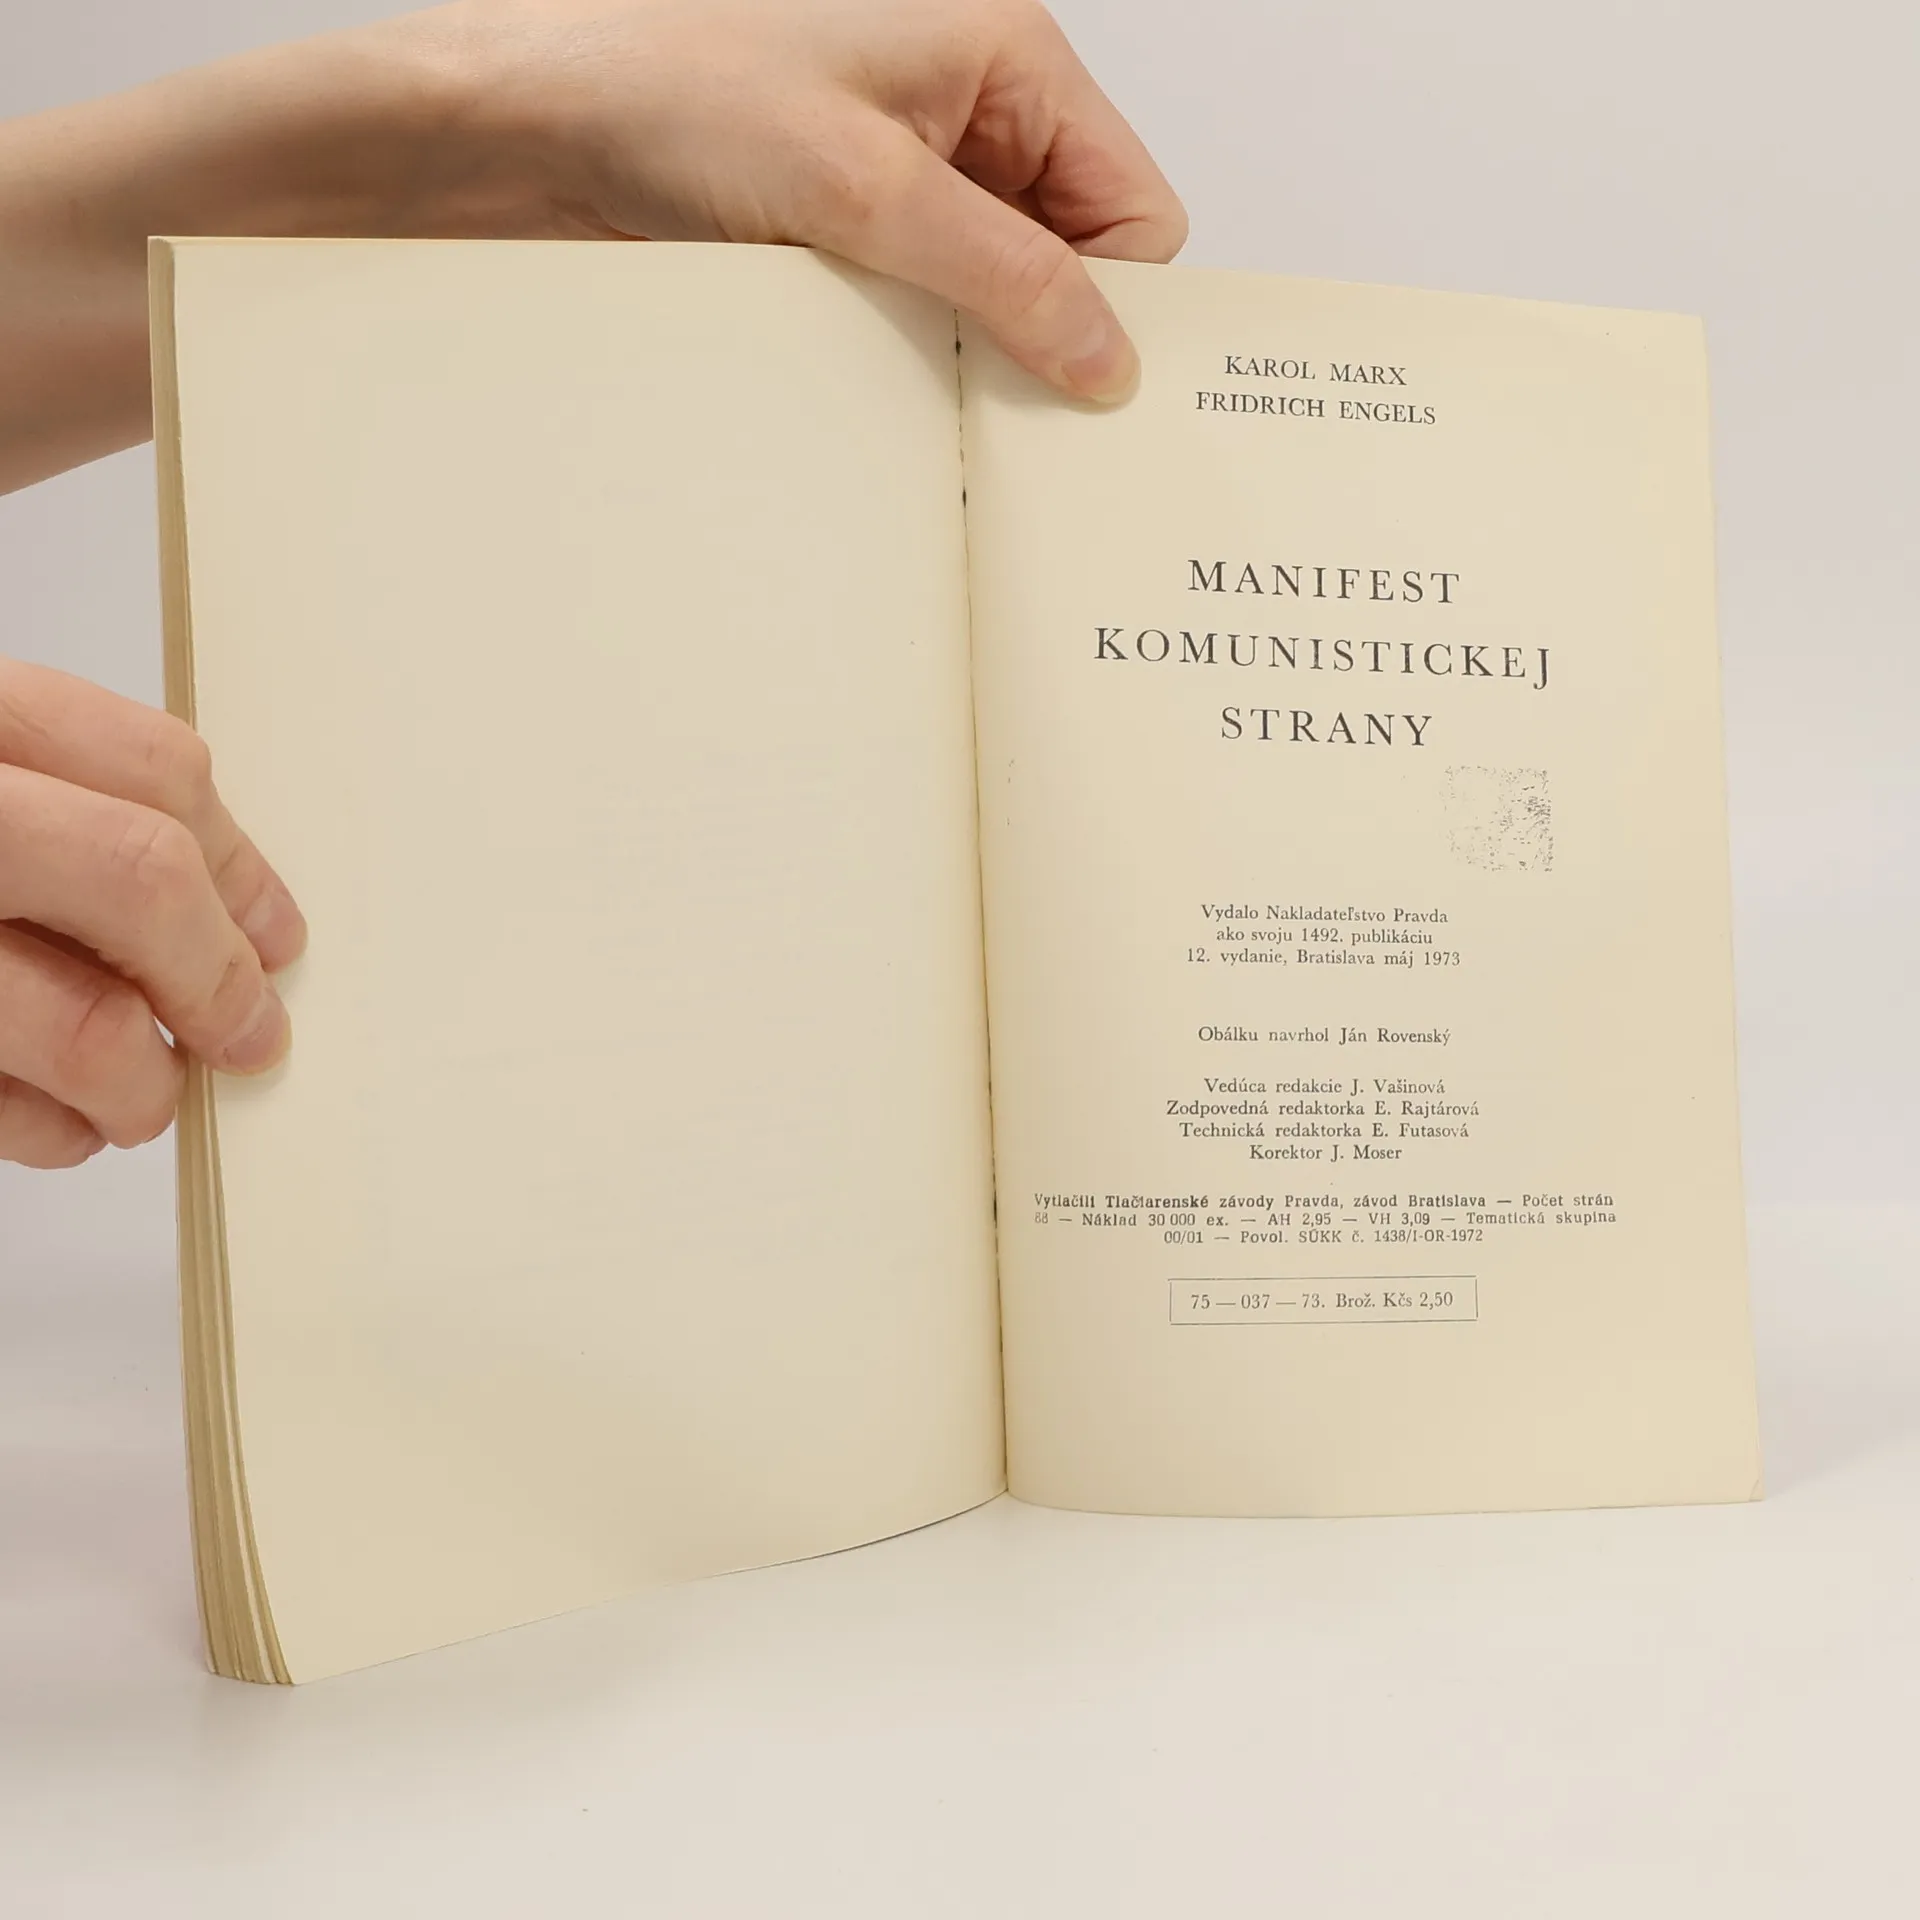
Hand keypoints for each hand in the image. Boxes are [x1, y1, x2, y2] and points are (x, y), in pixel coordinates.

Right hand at [0, 661, 304, 1167]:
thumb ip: (80, 818)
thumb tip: (249, 929)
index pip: (154, 770)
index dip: (241, 869)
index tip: (279, 940)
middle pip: (142, 877)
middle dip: (216, 979)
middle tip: (250, 1037)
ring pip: (84, 1025)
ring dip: (142, 1084)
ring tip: (140, 1095)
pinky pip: (3, 1112)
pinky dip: (51, 1132)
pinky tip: (55, 1121)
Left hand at [404, 0, 1186, 398]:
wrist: (530, 129)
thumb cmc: (671, 87)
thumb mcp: (866, 189)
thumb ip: (1004, 274)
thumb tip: (1102, 355)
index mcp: (1002, 55)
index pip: (1130, 203)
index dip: (1118, 297)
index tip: (1087, 382)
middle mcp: (965, 109)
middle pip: (1071, 253)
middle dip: (1045, 327)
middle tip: (1008, 401)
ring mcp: (906, 173)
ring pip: (997, 290)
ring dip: (972, 342)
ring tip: (924, 372)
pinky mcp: (851, 228)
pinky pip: (927, 306)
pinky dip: (918, 347)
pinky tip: (883, 368)